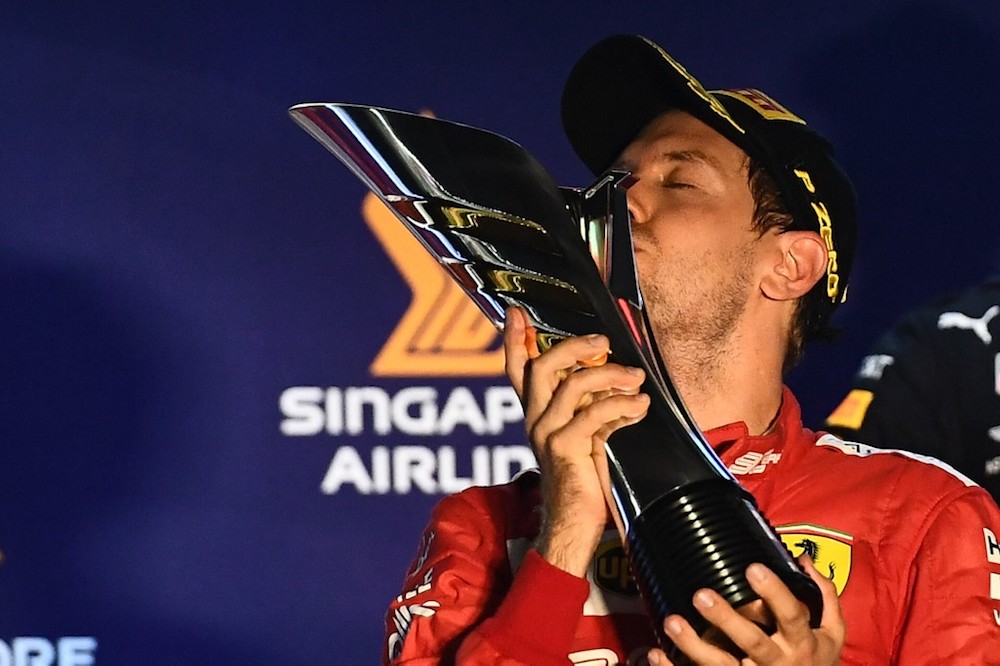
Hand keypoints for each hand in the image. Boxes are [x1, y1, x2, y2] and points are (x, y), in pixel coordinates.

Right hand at [503, 307, 649, 575]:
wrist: (574, 526)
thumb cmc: (584, 482)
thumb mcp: (583, 436)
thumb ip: (585, 408)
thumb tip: (610, 374)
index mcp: (535, 416)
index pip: (516, 371)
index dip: (513, 340)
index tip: (517, 312)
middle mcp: (534, 421)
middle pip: (543, 366)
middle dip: (574, 346)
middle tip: (604, 342)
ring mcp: (546, 435)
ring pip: (572, 384)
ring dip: (611, 375)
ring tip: (637, 380)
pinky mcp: (565, 449)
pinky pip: (594, 414)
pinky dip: (623, 406)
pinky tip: (641, 407)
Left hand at [647, 556, 844, 664]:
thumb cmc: (818, 663)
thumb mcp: (832, 634)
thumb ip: (823, 596)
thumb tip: (804, 560)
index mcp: (801, 642)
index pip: (790, 614)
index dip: (774, 592)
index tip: (752, 568)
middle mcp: (778, 662)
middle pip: (752, 642)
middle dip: (727, 619)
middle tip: (701, 595)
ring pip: (721, 665)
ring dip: (694, 646)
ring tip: (672, 622)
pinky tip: (657, 653)